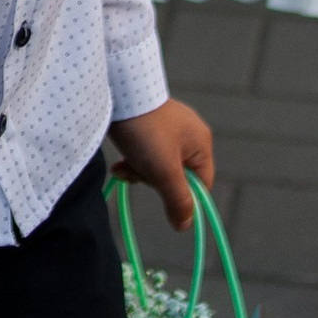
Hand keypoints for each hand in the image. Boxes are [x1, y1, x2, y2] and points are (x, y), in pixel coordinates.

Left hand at [109, 97, 214, 233]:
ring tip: (123, 167)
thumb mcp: (163, 172)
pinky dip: (132, 159)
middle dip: (153, 180)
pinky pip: (145, 151)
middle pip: (177, 175)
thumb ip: (177, 201)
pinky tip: (118, 162)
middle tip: (137, 173)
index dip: (182, 197)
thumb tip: (184, 225)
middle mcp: (189, 133)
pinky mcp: (148, 123)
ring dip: (139, 171)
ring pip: (158, 164)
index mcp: (201, 143)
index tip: (163, 199)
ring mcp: (168, 127)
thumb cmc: (144, 133)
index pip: (201, 184)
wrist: (116, 91)